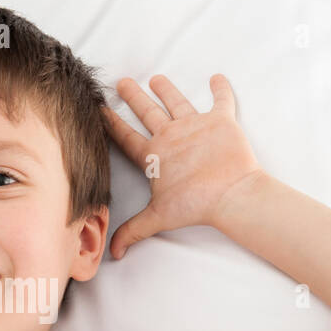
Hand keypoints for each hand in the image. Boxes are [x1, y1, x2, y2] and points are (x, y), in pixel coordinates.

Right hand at [102, 73, 261, 258]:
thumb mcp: (157, 218)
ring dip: (166, 89)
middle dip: (133, 96)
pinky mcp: (221, 121)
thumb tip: (114, 252)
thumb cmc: (194, 206)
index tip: (101, 109)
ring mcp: (195, 124)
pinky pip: (221, 99)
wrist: (230, 194)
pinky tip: (217, 78)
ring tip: (157, 79)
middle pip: (147, 111)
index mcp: (153, 154)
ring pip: (176, 101)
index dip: (111, 123)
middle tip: (123, 82)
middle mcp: (170, 134)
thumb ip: (133, 230)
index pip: (126, 136)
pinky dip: (221, 88)